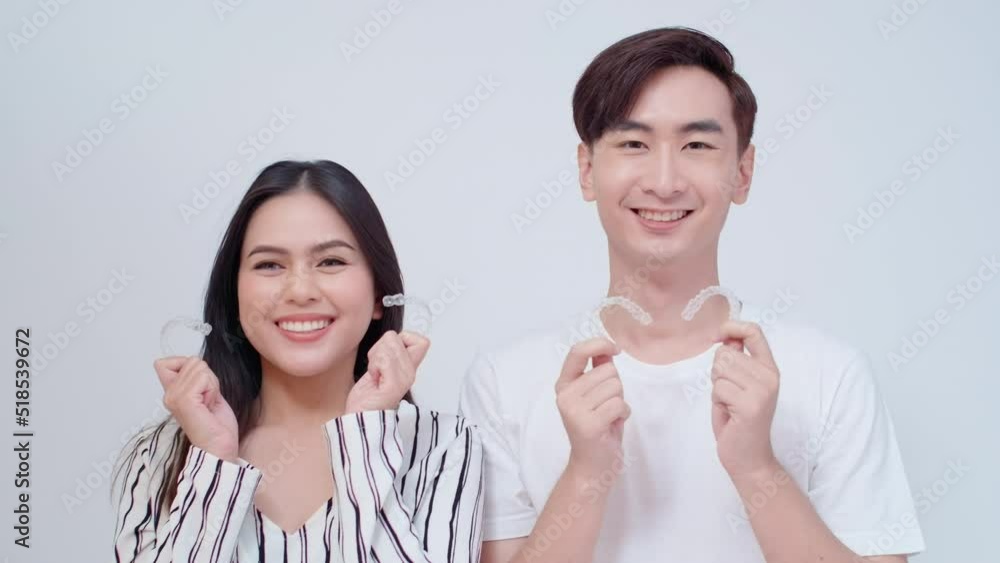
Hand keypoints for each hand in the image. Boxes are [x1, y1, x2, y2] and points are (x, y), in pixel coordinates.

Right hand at [154, 356, 238, 461]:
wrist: (219, 447)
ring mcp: (174, 397)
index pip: (164, 362)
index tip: (199, 388)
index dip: (188, 366)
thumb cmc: (215, 425)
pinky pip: (204, 378)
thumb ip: (196, 378)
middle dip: (208, 378)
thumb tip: (192, 361)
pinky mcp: (184, 401)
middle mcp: (168, 395)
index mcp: (170, 392)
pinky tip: (209, 406)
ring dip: (212, 385)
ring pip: (200, 368)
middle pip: (192, 361)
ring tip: (208, 404)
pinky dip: (213, 389)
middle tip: (208, 400)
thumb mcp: (206, 393)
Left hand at [345, 330, 428, 413]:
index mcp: (409, 368)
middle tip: (377, 367)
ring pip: (388, 345)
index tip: (390, 352)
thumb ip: (391, 354)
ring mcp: (404, 379)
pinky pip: (384, 360)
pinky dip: (373, 366)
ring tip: (375, 374)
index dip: (402, 338)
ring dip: (374, 357)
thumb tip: (392, 337)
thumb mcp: (383, 369)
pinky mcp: (394, 385)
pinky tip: (374, 379)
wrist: (361, 419)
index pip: (422, 341)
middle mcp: (410, 373)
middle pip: (395, 336)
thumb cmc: (368, 397)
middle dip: (379, 347)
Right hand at [555, 337, 630, 476]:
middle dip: (616, 387)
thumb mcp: (596, 396)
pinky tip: (613, 426)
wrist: (592, 467)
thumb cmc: (598, 429)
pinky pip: (619, 404)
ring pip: (615, 387)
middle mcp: (565, 395)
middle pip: (607, 371)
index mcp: (564, 385)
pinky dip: (623, 414)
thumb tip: (607, 350)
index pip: (577, 352)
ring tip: (609, 417)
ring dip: (620, 402)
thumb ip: (598, 372)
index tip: (615, 349)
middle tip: (607, 407)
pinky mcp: (588, 424)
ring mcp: (574, 410)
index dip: (599, 344)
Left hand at [710, 320, 780, 476]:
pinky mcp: (751, 404)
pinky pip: (718, 388)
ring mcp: (762, 390)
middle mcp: (770, 376)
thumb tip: (727, 338)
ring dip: (717, 388)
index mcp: (769, 369)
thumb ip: (736, 362)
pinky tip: (730, 414)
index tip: (718, 335)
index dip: (732, 327)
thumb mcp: (738, 386)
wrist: (750, 458)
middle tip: (728, 394)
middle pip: (725, 353)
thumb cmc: (739, 422)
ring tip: (730, 404)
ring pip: (720, 370)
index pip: (754, 332)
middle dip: (717, 373)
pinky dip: (717, 401)